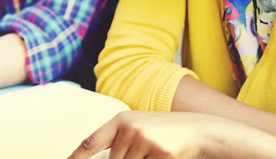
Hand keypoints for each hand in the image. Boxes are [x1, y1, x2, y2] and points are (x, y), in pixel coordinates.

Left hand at [68, 111, 225, 158]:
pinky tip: (164, 155)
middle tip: (143, 150)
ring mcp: (145, 141)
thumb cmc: (161, 132)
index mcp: (120, 120)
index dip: (77, 156)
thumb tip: (101, 158)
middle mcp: (129, 128)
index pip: (92, 142)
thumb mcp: (136, 129)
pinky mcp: (161, 154)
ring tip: (154, 151)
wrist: (197, 130)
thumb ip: (117, 142)